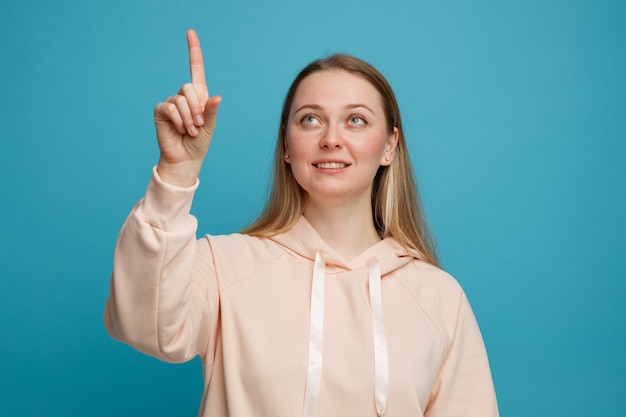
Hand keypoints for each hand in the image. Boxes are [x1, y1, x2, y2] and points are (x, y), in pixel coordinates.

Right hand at [154, 29, 220, 186]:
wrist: (185, 158)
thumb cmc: (199, 143)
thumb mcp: (210, 126)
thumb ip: (211, 111)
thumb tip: (216, 97)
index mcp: (199, 96)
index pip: (196, 68)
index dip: (193, 50)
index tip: (190, 32)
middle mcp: (184, 96)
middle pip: (189, 87)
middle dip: (196, 107)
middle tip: (199, 125)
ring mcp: (171, 102)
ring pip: (180, 99)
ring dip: (188, 117)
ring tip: (191, 131)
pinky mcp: (161, 111)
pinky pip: (169, 107)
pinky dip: (178, 119)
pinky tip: (181, 129)